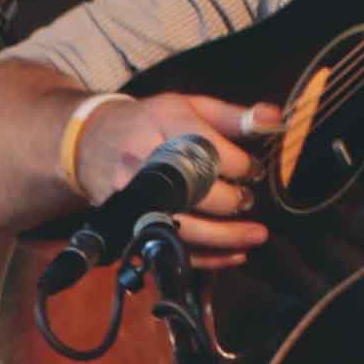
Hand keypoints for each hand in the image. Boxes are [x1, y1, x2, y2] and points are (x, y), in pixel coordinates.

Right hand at [83, 91, 285, 263]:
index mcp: (164, 125)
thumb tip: (275, 118)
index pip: (210, 151)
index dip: (241, 165)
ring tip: (257, 235)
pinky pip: (169, 248)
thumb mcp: (189, 106)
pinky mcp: (128, 225)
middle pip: (196, 191)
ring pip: (183, 227)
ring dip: (225, 237)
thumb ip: (233, 116)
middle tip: (247, 199)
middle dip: (232, 200)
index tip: (254, 170)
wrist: (89, 142)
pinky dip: (206, 257)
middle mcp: (146, 162)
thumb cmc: (151, 121)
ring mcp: (134, 198)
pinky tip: (234, 254)